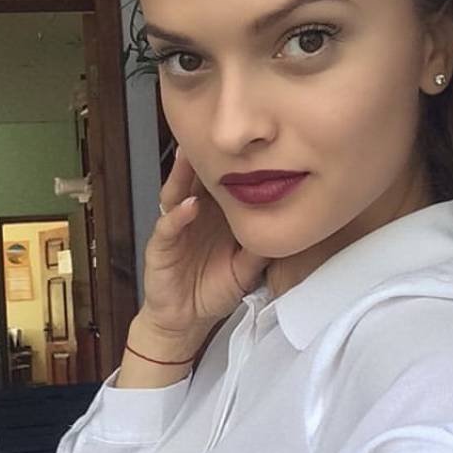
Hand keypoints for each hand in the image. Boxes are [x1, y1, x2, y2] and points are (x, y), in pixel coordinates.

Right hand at [140, 146, 270, 345]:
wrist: (186, 320)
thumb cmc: (214, 288)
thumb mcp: (247, 267)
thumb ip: (263, 246)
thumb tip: (290, 227)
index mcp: (215, 214)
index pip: (223, 181)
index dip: (234, 162)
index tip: (251, 144)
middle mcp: (194, 214)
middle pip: (198, 178)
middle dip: (205, 156)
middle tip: (216, 133)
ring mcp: (176, 226)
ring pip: (177, 192)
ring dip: (184, 173)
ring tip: (192, 154)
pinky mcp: (161, 245)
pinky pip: (168, 226)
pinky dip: (178, 215)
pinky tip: (189, 205)